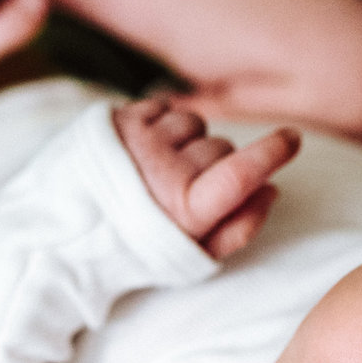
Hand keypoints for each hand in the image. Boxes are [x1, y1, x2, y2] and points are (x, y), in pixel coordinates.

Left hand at [113, 97, 299, 260]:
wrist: (68, 231)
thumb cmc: (139, 246)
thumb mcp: (192, 256)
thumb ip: (239, 228)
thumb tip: (271, 190)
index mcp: (186, 210)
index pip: (242, 172)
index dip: (274, 152)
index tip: (292, 138)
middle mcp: (164, 171)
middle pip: (222, 147)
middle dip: (217, 162)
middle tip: (191, 185)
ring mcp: (139, 141)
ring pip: (195, 123)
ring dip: (189, 140)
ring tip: (163, 166)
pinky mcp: (118, 120)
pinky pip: (165, 105)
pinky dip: (164, 122)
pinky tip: (147, 148)